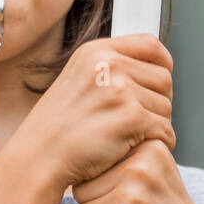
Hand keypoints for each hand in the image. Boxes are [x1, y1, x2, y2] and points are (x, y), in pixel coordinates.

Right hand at [18, 34, 174, 187]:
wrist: (38, 159)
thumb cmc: (56, 129)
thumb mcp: (77, 80)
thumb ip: (110, 70)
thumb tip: (151, 66)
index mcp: (96, 52)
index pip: (150, 45)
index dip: (163, 65)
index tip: (160, 84)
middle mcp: (109, 65)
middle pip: (164, 79)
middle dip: (159, 102)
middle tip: (141, 120)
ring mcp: (121, 90)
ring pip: (166, 107)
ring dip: (157, 125)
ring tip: (131, 137)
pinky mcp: (131, 118)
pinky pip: (165, 130)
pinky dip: (159, 143)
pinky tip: (137, 149)